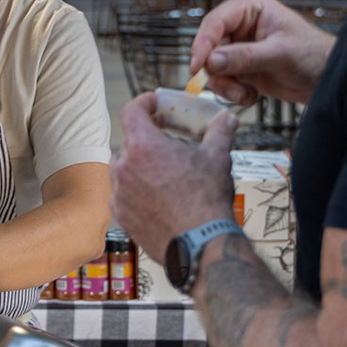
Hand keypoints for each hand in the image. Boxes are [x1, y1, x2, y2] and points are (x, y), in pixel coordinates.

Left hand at [110, 95, 236, 262]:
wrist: (199, 244)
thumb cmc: (206, 201)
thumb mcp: (217, 158)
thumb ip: (219, 133)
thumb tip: (227, 120)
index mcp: (144, 146)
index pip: (132, 111)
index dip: (143, 103)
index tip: (154, 104)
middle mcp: (124, 167)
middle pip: (128, 141)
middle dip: (146, 138)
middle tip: (165, 141)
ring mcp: (119, 193)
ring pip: (122, 169)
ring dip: (137, 165)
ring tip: (161, 171)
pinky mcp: (121, 216)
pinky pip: (122, 195)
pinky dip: (134, 191)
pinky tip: (155, 196)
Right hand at [189, 0, 333, 105]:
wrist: (326, 78)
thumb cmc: (312, 54)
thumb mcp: (280, 53)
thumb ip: (245, 56)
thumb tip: (212, 61)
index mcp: (249, 6)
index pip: (215, 22)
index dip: (202, 44)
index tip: (197, 67)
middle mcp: (239, 23)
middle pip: (208, 47)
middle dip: (218, 72)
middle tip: (234, 89)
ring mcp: (237, 46)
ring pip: (211, 67)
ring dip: (227, 86)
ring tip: (248, 94)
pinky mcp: (238, 66)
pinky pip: (221, 80)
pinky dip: (233, 92)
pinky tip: (253, 94)